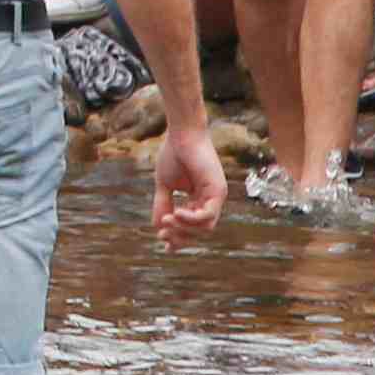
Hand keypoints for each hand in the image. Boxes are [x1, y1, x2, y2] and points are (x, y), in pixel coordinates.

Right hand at [153, 116, 228, 235]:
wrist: (181, 134)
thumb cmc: (173, 154)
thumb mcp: (164, 184)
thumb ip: (163, 204)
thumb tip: (157, 226)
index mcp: (199, 199)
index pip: (192, 225)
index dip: (178, 235)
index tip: (161, 240)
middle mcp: (211, 200)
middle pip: (199, 230)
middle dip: (180, 235)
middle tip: (162, 234)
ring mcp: (216, 196)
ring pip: (205, 227)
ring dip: (184, 227)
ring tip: (168, 219)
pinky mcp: (218, 191)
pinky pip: (207, 215)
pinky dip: (192, 219)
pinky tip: (177, 213)